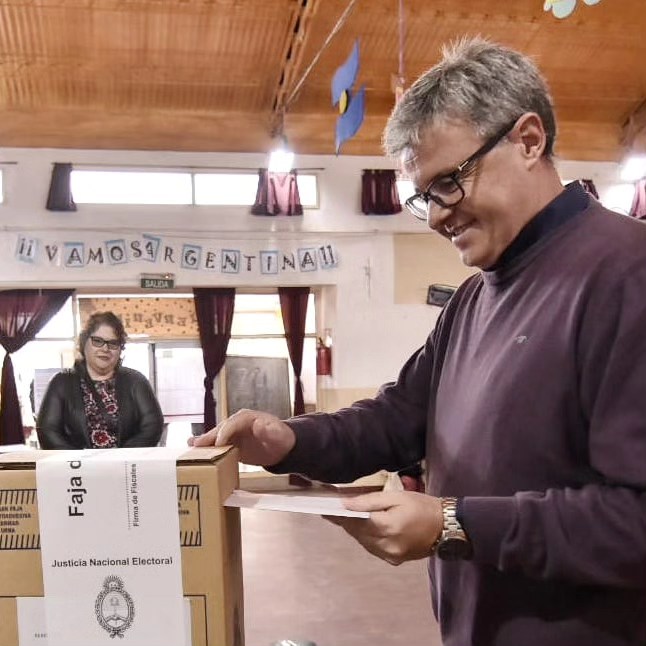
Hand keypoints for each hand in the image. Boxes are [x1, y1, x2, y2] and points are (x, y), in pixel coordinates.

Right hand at [189, 408, 295, 466]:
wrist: (283, 447)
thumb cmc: (281, 438)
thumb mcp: (278, 434)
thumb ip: (270, 430)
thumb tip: (259, 424)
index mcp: (247, 417)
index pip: (232, 423)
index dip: (224, 433)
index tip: (217, 444)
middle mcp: (237, 422)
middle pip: (220, 428)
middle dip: (209, 436)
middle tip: (197, 445)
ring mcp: (233, 432)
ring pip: (216, 435)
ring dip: (204, 441)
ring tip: (191, 445)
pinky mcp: (231, 442)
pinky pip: (217, 443)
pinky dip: (207, 446)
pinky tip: (194, 447)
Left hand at [326, 491, 442, 564]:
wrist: (446, 527)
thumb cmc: (422, 506)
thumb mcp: (397, 497)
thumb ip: (370, 501)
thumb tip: (346, 504)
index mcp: (387, 527)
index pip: (355, 522)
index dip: (339, 516)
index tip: (325, 509)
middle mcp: (386, 545)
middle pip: (357, 533)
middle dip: (345, 522)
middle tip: (332, 511)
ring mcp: (390, 555)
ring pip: (363, 542)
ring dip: (355, 530)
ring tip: (345, 518)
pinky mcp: (394, 560)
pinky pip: (373, 548)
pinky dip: (366, 538)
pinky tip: (364, 528)